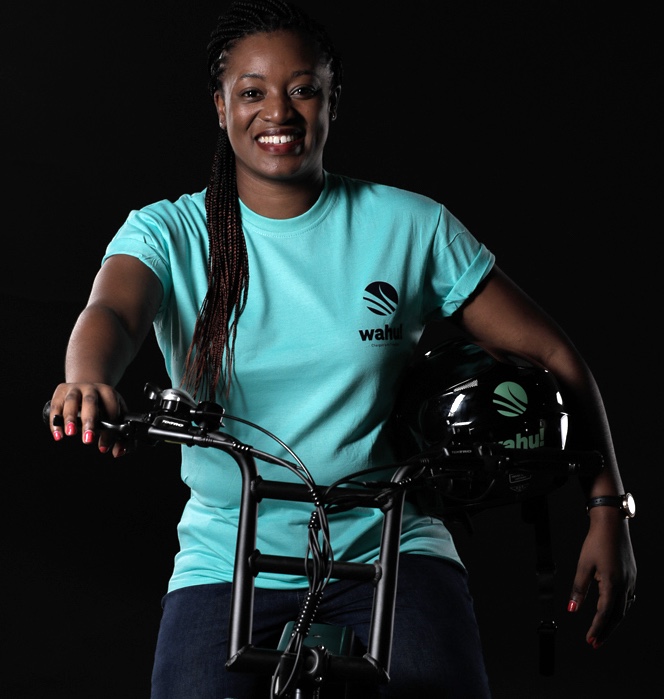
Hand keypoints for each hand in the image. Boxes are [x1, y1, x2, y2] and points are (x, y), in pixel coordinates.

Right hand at [48, 382, 128, 456]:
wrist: (87, 388)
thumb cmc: (103, 406)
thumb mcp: (115, 415)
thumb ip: (119, 436)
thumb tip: (118, 452)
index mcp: (108, 393)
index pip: (111, 410)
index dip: (109, 431)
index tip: (104, 447)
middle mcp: (91, 388)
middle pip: (90, 402)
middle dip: (89, 420)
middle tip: (88, 439)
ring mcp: (75, 389)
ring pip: (71, 401)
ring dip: (70, 418)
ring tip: (71, 433)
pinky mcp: (60, 392)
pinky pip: (55, 406)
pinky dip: (55, 421)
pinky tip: (59, 435)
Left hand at [566, 507, 636, 647]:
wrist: (612, 523)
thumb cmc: (596, 541)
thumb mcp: (583, 565)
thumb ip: (578, 588)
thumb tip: (571, 609)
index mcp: (613, 584)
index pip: (604, 613)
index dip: (596, 628)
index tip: (589, 640)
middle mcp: (625, 585)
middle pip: (617, 615)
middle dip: (605, 630)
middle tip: (595, 643)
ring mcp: (631, 580)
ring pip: (624, 608)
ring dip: (613, 621)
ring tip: (602, 631)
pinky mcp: (631, 575)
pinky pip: (627, 598)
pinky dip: (619, 609)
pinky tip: (613, 611)